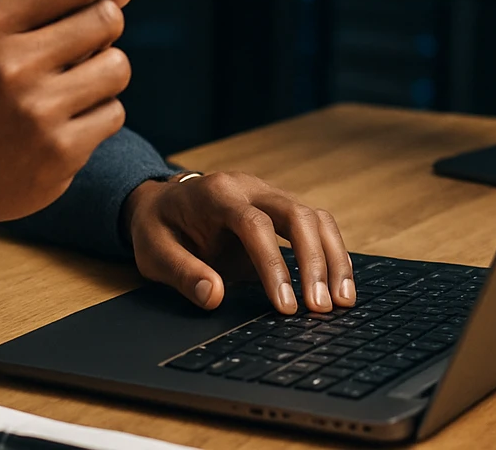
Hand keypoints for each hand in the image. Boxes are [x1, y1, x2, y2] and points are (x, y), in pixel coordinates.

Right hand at [0, 0, 153, 247]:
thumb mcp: (5, 40)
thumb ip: (65, 8)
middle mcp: (14, 64)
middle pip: (107, 20)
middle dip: (106, 28)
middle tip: (83, 47)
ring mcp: (38, 110)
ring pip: (118, 67)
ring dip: (105, 75)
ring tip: (70, 91)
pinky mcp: (60, 152)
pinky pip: (114, 113)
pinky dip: (98, 116)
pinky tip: (64, 126)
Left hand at [121, 172, 355, 313]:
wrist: (162, 203)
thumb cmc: (158, 228)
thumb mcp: (154, 252)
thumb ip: (182, 272)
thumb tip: (215, 296)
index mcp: (217, 194)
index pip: (254, 224)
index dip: (273, 265)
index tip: (285, 306)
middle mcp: (250, 187)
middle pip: (297, 215)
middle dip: (314, 263)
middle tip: (321, 308)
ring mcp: (270, 195)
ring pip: (316, 218)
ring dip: (333, 259)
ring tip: (342, 303)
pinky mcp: (282, 210)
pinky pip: (317, 226)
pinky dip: (332, 254)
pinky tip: (339, 287)